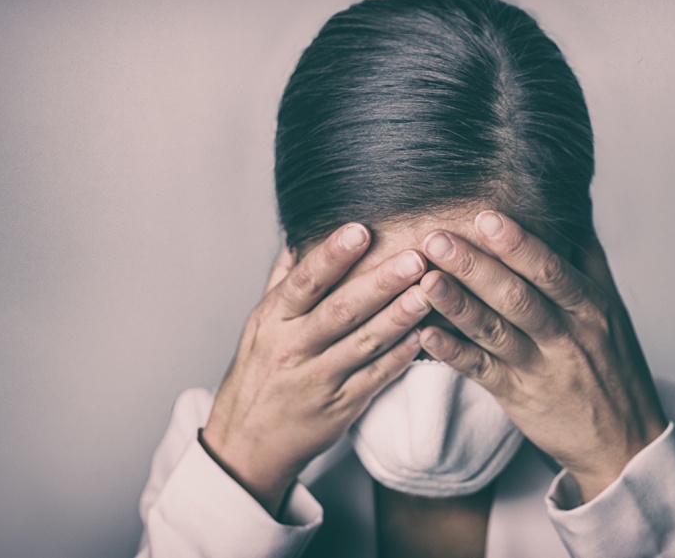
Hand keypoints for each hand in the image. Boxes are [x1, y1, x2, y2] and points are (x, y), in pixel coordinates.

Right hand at [203, 223, 430, 515]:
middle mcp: (293, 348)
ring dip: (398, 317)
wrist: (246, 443)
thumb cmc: (257, 375)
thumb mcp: (258, 325)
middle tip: (414, 258)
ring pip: (363, 344)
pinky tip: (422, 336)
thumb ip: (282, 281)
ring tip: (428, 292)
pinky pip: (374, 378)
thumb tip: (298, 237)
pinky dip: (398, 357)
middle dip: (380, 283)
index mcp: (273, 320)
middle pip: (340, 310)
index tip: (360, 230)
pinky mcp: (340, 407)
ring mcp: (318, 380)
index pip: (304, 282)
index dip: (332, 256)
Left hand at [416, 211, 668, 500]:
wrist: (624, 440)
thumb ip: (587, 258)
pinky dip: (452, 353)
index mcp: (590, 308)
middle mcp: (565, 336)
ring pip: (493, 332)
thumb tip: (570, 207)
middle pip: (516, 297)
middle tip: (436, 240)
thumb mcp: (612, 308)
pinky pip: (480, 372)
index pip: (552, 271)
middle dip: (474, 267)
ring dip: (456, 305)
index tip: (486, 217)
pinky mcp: (517, 396)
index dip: (518, 244)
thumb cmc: (613, 364)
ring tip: (424, 281)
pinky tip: (424, 334)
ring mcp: (539, 368)